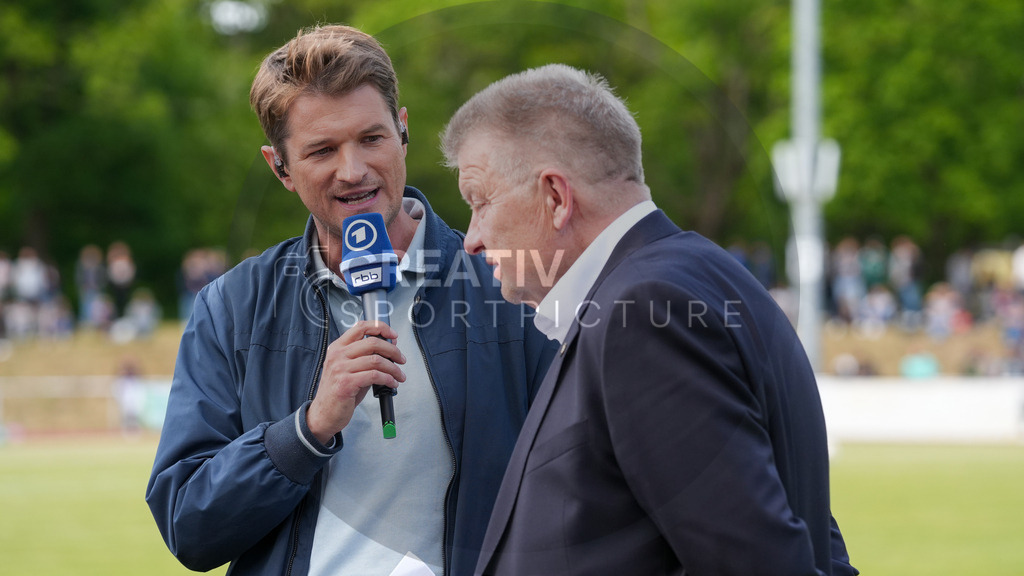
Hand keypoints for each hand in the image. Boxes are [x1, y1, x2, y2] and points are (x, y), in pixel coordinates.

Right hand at [306, 321, 405, 443]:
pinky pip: (374, 376)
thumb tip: (391, 345)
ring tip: (399, 375)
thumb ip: (367, 356)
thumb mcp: (351, 369)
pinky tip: (392, 384)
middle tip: (401, 359)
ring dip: (393, 368)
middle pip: (372, 343)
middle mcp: (337, 355)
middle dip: (393, 350)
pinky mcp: (345, 384)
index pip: (361, 327)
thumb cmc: (340, 391)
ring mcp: (340, 369)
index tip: (393, 335)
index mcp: (338, 347)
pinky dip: (388, 379)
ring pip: (376, 360)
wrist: (324, 414)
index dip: (380, 327)